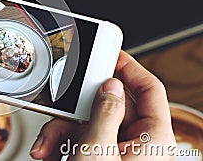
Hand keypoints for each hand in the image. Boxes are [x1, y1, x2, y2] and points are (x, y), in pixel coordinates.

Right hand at [30, 51, 175, 159]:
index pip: (149, 89)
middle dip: (79, 107)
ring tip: (48, 145)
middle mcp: (138, 142)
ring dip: (63, 129)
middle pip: (111, 104)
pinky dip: (62, 141)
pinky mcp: (100, 156)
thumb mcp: (98, 151)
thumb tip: (111, 86)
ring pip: (90, 120)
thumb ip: (106, 112)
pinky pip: (82, 137)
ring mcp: (117, 150)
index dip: (130, 66)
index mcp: (153, 138)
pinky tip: (50, 152)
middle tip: (63, 108)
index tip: (110, 52)